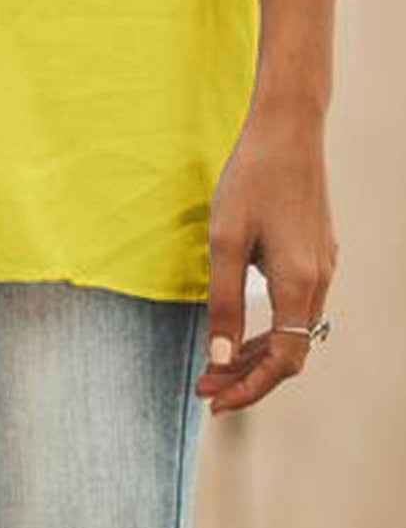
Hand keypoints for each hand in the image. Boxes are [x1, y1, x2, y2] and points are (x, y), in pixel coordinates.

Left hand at [196, 98, 337, 415]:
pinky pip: (297, 306)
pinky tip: (240, 321)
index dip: (248, 387)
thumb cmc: (251, 178)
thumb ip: (224, 302)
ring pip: (294, 330)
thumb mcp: (225, 240)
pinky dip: (270, 325)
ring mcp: (323, 266)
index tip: (213, 398)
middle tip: (204, 384)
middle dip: (247, 374)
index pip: (283, 362)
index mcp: (298, 284)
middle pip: (290, 352)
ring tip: (216, 360)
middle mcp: (319, 281)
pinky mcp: (318, 251)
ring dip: (257, 351)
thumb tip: (218, 356)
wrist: (288, 129)